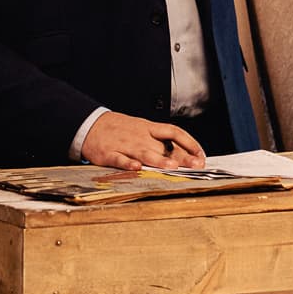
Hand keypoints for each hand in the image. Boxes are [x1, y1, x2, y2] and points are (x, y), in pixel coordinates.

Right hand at [81, 111, 205, 170]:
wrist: (91, 125)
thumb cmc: (122, 130)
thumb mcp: (142, 130)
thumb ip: (160, 142)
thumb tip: (185, 154)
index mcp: (149, 129)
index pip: (174, 132)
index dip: (189, 142)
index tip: (201, 154)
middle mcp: (140, 136)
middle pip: (163, 146)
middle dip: (181, 157)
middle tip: (196, 166)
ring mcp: (124, 145)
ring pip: (144, 153)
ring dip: (158, 160)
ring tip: (171, 166)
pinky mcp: (109, 154)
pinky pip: (119, 159)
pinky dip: (127, 164)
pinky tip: (136, 168)